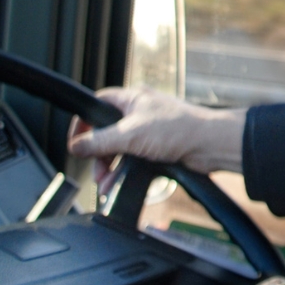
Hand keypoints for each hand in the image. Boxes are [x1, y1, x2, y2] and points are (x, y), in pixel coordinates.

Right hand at [67, 87, 246, 193]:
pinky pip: (134, 161)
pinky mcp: (159, 149)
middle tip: (95, 171)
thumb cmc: (178, 129)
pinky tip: (119, 184)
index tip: (75, 142)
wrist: (210, 146)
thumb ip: (100, 141)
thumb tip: (76, 146)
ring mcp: (149, 132)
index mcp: (131, 99)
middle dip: (98, 155)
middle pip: (107, 133)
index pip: (97, 105)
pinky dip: (125, 172)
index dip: (83, 123)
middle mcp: (139, 113)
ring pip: (120, 150)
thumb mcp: (130, 135)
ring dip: (111, 167)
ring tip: (106, 184)